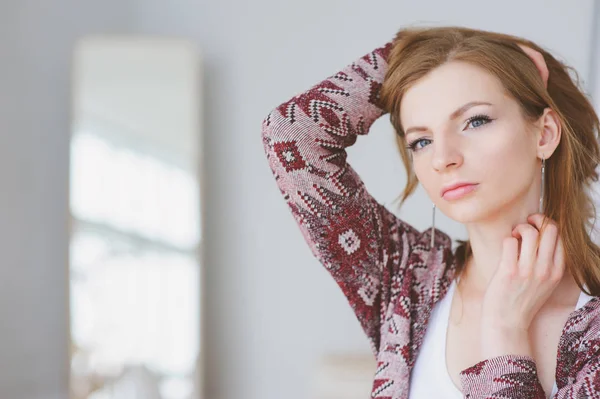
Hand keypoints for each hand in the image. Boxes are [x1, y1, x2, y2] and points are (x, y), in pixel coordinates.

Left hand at [481, 213, 564, 331]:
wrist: (506, 323)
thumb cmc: (521, 300)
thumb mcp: (544, 283)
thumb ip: (547, 263)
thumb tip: (541, 235)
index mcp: (557, 272)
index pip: (561, 236)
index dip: (547, 226)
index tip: (535, 229)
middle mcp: (545, 270)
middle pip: (550, 229)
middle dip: (536, 220)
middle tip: (524, 227)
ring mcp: (527, 271)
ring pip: (529, 232)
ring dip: (519, 229)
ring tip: (513, 238)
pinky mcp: (509, 272)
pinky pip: (509, 242)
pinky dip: (507, 240)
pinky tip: (506, 249)